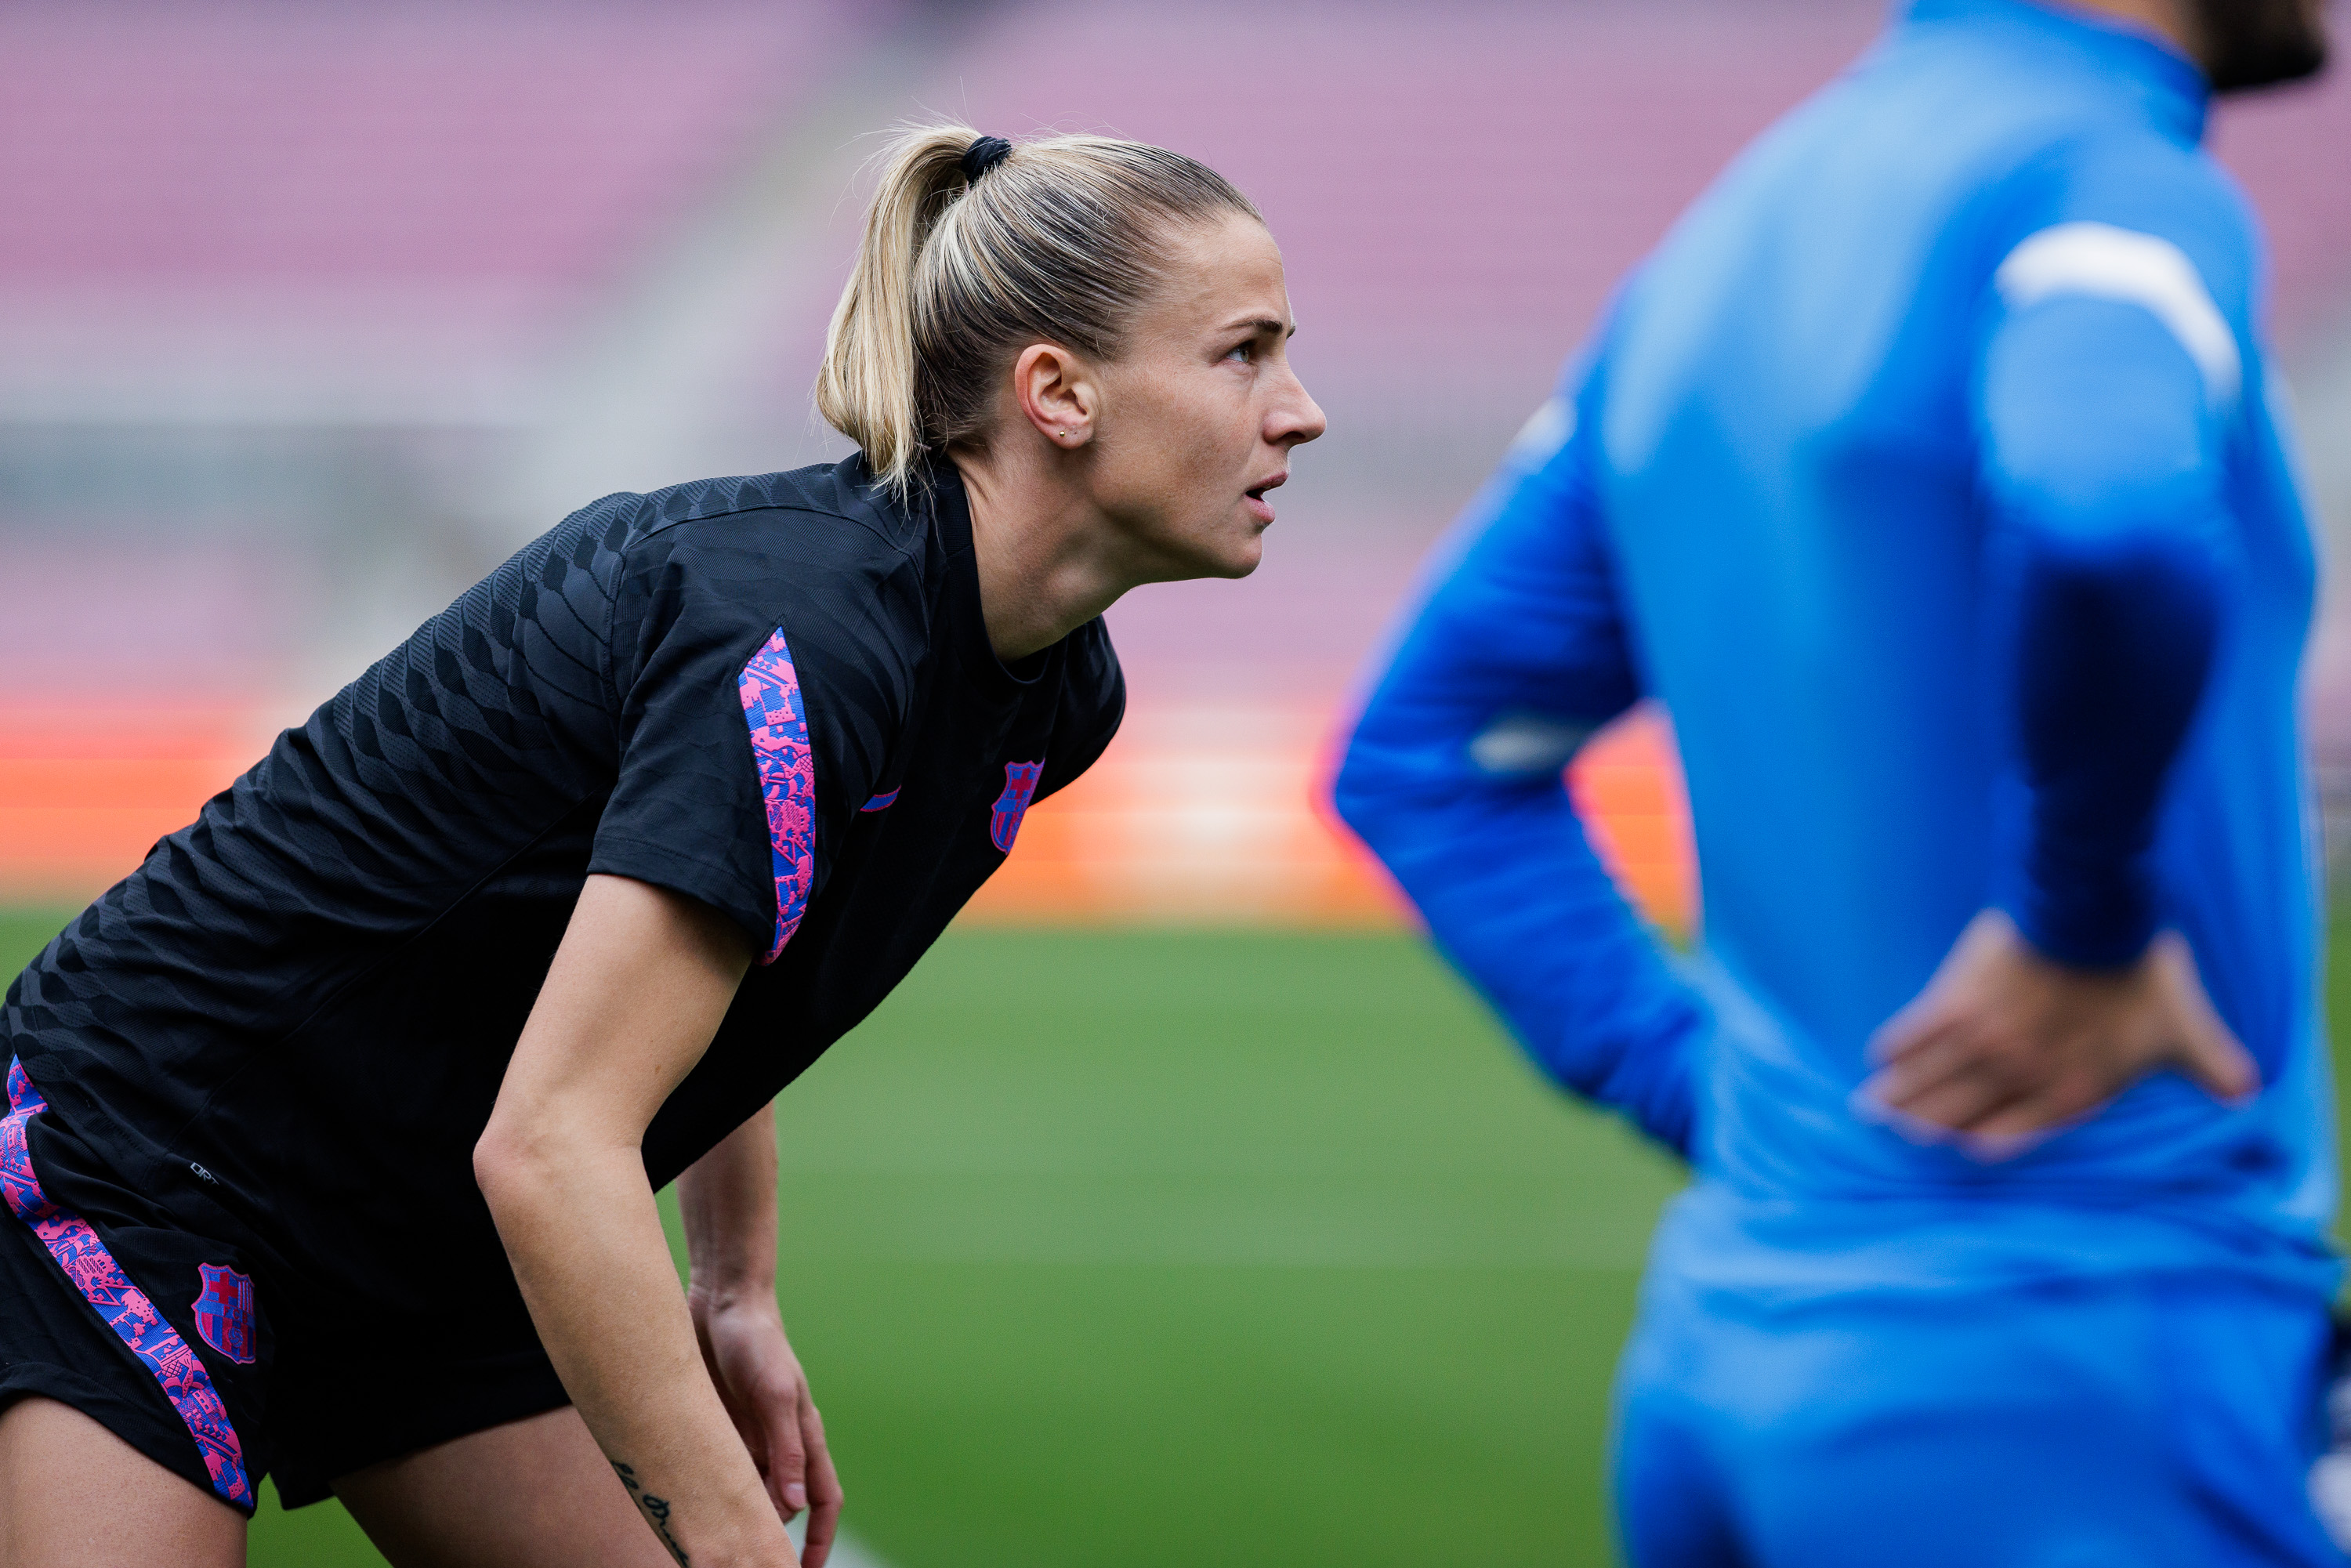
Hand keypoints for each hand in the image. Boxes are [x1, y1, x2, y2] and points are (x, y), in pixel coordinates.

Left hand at [689, 1288, 842, 1567]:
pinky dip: (712, 1492)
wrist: (722, 1301)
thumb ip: (788, 1448)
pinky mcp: (719, 1428)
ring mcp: (749, 1437)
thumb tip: (798, 1507)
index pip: (825, 1499)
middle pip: (786, 1505)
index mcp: (806, 1435)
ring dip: (739, 1515)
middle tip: (750, 1563)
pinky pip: (720, 1472)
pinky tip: (692, 1506)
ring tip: (716, 1541)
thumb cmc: (757, 1341)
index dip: (821, 1539)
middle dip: (775, 1538)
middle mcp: (781, 1442)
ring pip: (750, 1493)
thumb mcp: (774, 1393)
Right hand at [1860, 908, 2255, 1158]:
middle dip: (1926, 1125)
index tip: (1961, 1146)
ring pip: (1932, 1079)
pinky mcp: (1956, 1001)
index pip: (2017, 1128)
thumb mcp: (2183, 1027)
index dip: (1985, 1139)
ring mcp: (1985, 1042)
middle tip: (1895, 1133)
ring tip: (1869, 1107)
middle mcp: (2021, 1075)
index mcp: (2072, 1088)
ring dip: (1899, 1096)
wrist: (2092, 918)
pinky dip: (1897, 1045)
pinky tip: (1878, 1053)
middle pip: (1961, 1111)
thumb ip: (2210, 1064)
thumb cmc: (2139, 974)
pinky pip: (1917, 1031)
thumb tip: (2248, 1092)